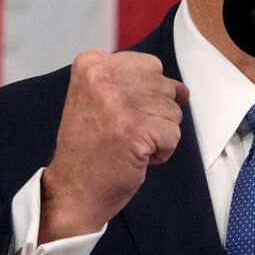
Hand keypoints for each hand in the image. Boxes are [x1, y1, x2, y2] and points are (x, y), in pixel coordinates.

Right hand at [40, 51, 189, 242]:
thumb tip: (181, 90)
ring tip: (127, 145)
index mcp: (92, 64)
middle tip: (121, 132)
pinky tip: (135, 157)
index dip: (145, 95)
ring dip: (158, 133)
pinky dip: (161, 152)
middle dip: (153, 114)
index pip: (150, 65)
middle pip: (164, 86)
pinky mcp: (135, 130)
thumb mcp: (98, 97)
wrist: (73, 190)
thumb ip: (132, 83)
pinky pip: (173, 135)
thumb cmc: (89, 148)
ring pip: (173, 110)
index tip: (119, 115)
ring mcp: (118, 103)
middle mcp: (102, 77)